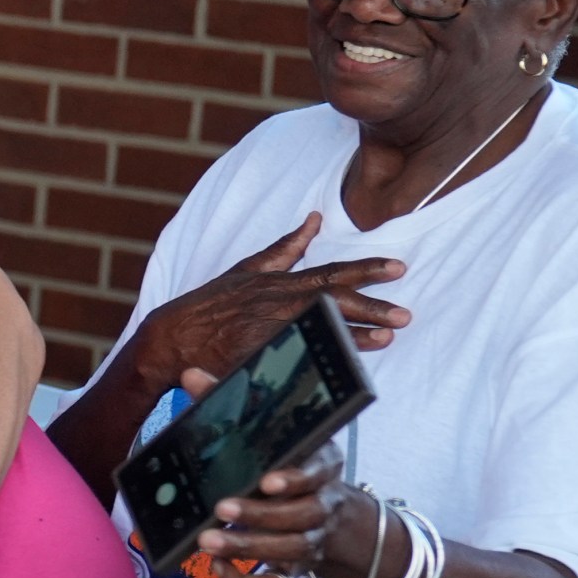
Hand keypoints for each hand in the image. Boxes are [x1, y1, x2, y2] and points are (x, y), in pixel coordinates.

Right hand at [134, 214, 408, 391]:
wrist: (171, 337)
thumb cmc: (210, 304)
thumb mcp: (246, 268)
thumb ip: (284, 248)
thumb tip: (314, 220)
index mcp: (276, 280)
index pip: (329, 272)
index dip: (365, 270)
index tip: (398, 268)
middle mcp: (276, 300)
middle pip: (331, 299)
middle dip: (372, 304)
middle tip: (406, 313)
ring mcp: (268, 327)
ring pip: (320, 325)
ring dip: (358, 330)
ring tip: (390, 333)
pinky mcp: (258, 350)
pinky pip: (299, 349)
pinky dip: (325, 351)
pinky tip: (352, 358)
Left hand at [175, 368, 365, 577]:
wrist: (335, 514)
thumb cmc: (289, 462)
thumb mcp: (270, 431)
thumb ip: (231, 404)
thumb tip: (191, 374)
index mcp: (319, 464)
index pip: (317, 472)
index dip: (296, 478)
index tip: (269, 480)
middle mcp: (320, 503)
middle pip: (300, 515)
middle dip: (260, 515)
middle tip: (221, 509)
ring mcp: (310, 539)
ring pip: (288, 551)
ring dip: (248, 547)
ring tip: (208, 541)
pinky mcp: (295, 568)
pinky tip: (218, 569)